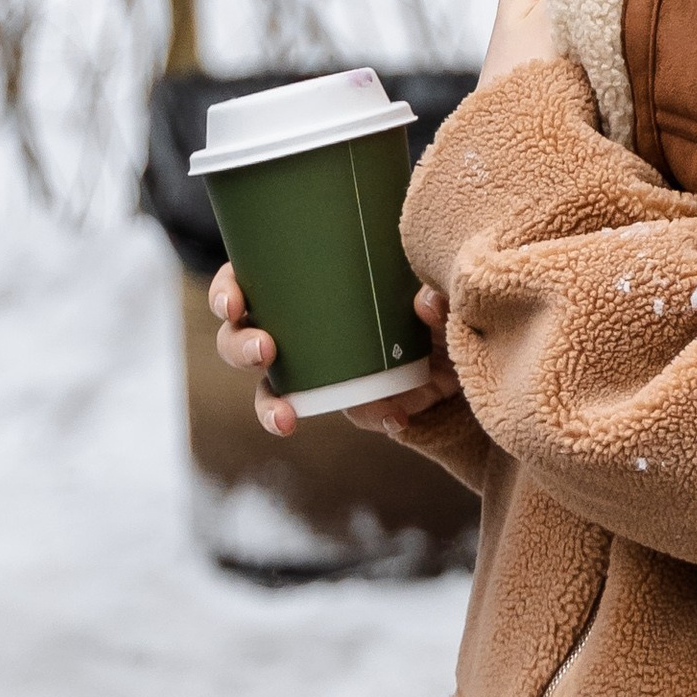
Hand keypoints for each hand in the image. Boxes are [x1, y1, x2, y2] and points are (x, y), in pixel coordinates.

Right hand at [209, 265, 462, 441]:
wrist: (471, 337)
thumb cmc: (432, 291)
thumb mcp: (433, 281)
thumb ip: (430, 291)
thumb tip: (424, 302)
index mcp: (300, 284)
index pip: (244, 279)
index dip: (226, 291)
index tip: (233, 304)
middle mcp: (298, 327)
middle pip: (240, 338)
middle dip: (238, 347)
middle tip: (264, 350)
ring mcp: (320, 370)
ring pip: (271, 390)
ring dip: (269, 405)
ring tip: (287, 417)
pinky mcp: (357, 398)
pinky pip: (354, 413)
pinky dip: (371, 415)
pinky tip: (393, 416)